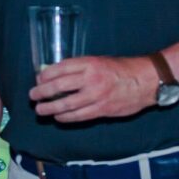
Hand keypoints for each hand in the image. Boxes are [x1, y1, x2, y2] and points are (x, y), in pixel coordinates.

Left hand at [30, 55, 157, 122]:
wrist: (147, 81)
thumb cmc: (122, 68)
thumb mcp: (99, 61)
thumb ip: (80, 67)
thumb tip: (56, 75)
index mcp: (89, 63)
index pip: (59, 69)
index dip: (45, 75)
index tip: (38, 79)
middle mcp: (91, 79)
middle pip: (58, 87)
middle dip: (41, 92)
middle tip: (32, 95)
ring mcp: (96, 96)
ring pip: (65, 105)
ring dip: (49, 108)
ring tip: (40, 109)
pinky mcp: (102, 110)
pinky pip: (78, 116)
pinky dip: (65, 117)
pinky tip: (57, 117)